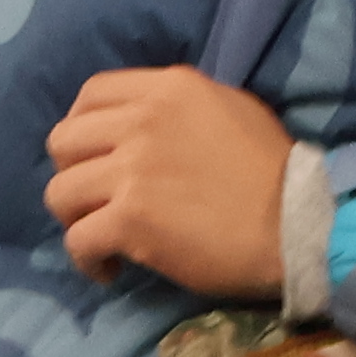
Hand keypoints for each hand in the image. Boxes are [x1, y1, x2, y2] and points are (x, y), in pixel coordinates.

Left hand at [47, 68, 291, 293]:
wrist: (296, 223)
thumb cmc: (273, 170)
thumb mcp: (231, 108)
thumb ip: (181, 108)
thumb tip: (145, 123)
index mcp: (169, 88)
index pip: (92, 93)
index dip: (82, 125)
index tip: (94, 154)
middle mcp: (143, 121)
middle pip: (63, 141)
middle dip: (72, 173)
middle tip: (97, 198)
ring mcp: (132, 170)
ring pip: (59, 192)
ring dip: (75, 218)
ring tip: (102, 235)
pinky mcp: (130, 219)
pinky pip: (77, 240)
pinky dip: (86, 259)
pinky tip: (110, 268)